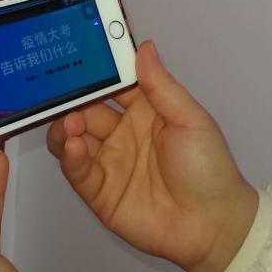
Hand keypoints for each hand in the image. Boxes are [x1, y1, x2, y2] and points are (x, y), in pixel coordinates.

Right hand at [46, 40, 257, 271]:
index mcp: (147, 110)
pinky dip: (71, 155)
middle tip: (58, 88)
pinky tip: (75, 145)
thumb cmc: (208, 168)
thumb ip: (161, 86)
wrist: (212, 225)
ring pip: (74, 137)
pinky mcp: (100, 192)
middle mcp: (124, 133)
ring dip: (66, 126)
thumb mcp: (190, 119)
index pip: (115, 83)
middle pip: (87, 109)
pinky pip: (78, 170)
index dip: (99, 69)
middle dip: (72, 98)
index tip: (80, 50)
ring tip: (70, 121)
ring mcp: (110, 162)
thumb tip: (144, 47)